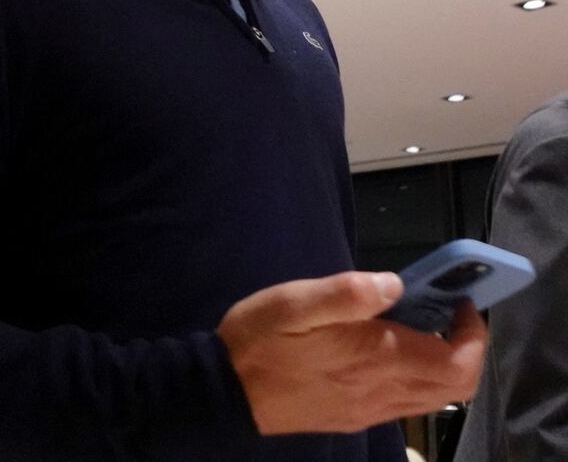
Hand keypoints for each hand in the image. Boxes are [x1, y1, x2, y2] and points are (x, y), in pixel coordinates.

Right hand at [217, 271, 486, 434]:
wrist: (227, 392)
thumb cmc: (261, 338)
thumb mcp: (297, 302)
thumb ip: (348, 293)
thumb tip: (395, 284)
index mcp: (376, 360)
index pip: (457, 364)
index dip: (474, 335)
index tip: (463, 300)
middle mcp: (381, 393)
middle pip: (454, 386)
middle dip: (466, 348)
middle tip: (447, 309)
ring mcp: (368, 410)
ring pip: (431, 397)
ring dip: (442, 363)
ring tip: (420, 322)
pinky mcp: (353, 416)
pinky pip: (405, 403)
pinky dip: (417, 376)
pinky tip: (387, 346)